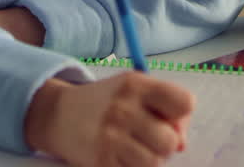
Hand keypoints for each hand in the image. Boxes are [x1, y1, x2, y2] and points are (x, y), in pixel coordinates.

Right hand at [25, 75, 191, 166]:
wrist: (59, 115)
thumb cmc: (105, 102)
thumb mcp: (133, 90)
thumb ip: (164, 108)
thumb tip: (182, 143)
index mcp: (135, 85)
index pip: (184, 103)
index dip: (181, 114)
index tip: (168, 116)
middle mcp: (122, 109)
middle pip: (171, 140)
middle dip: (165, 142)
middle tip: (148, 136)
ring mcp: (110, 138)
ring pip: (155, 163)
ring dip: (149, 158)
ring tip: (134, 147)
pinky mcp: (101, 162)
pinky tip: (120, 155)